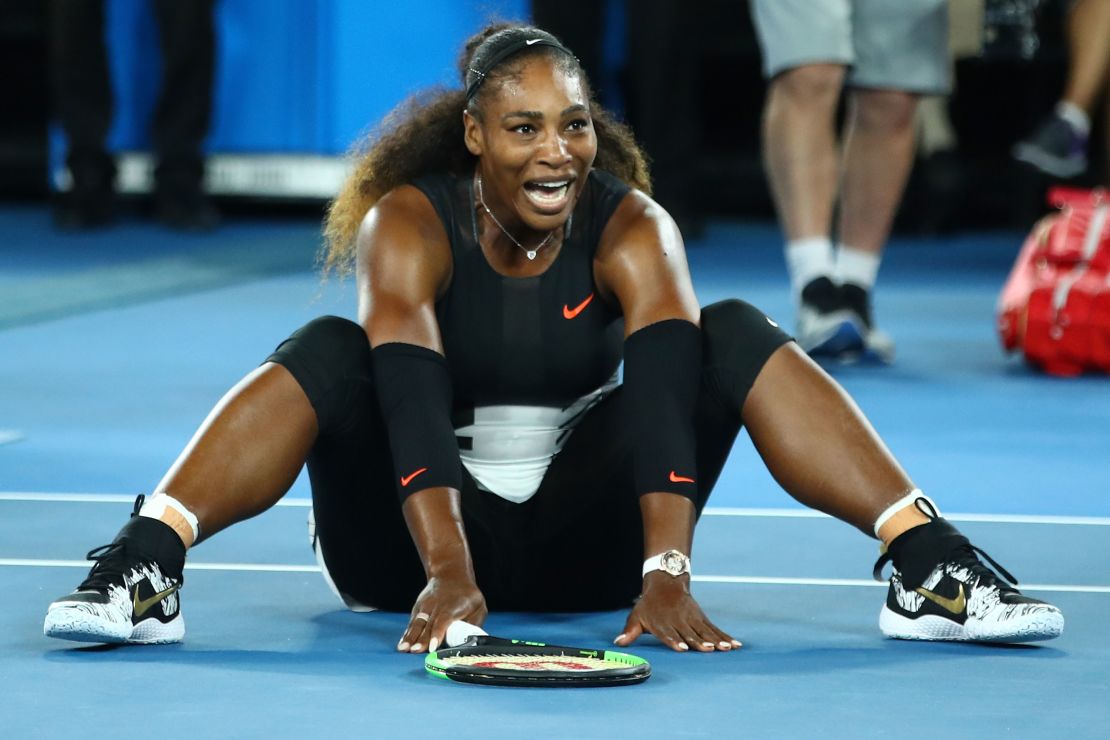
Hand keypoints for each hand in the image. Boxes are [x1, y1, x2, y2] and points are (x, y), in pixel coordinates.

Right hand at [397, 575, 486, 653]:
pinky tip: (402, 645)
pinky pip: (412, 624)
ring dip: (410, 637)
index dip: (437, 633)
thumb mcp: (478, 606)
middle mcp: (436, 606)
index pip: (443, 621)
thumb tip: (471, 641)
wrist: (450, 576)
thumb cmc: (467, 596)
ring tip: (403, 649)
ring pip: (417, 624)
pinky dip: (407, 635)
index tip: (433, 646)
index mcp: (452, 607)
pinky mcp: (418, 609)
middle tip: (415, 651)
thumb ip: (474, 624)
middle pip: (428, 625)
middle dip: (421, 639)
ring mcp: (425, 607)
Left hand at [614, 573, 741, 651]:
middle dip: (699, 642)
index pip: (668, 633)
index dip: (675, 641)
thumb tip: (618, 643)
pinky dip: (725, 637)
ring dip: (716, 639)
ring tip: (726, 648)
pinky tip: (735, 645)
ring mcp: (692, 619)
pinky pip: (715, 629)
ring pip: (705, 631)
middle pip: (690, 633)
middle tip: (709, 650)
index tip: (682, 649)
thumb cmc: (649, 605)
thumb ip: (630, 631)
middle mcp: (679, 621)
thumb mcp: (636, 615)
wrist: (666, 583)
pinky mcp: (702, 618)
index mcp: (662, 623)